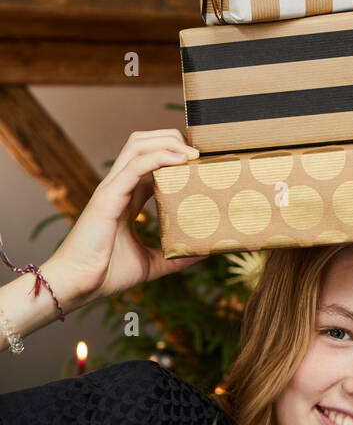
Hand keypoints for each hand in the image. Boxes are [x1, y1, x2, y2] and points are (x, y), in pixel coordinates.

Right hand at [41, 130, 206, 311]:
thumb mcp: (151, 263)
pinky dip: (159, 156)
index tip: (202, 162)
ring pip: (138, 144)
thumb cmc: (106, 274)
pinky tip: (180, 159)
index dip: (175, 154)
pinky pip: (135, 165)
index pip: (151, 162)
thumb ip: (175, 257)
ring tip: (194, 153)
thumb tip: (202, 254)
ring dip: (168, 141)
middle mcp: (119, 187)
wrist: (78, 285)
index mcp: (126, 198)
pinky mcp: (108, 196)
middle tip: (200, 153)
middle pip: (143, 142)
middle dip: (172, 138)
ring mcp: (112, 188)